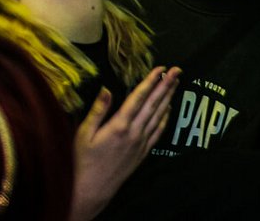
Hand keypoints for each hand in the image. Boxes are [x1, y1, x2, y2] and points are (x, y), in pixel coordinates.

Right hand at [70, 68, 180, 220]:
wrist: (91, 190)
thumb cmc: (82, 161)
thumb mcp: (83, 134)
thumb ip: (97, 111)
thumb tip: (106, 89)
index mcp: (119, 125)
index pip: (139, 97)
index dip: (150, 81)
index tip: (160, 68)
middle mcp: (134, 132)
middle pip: (153, 104)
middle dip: (166, 85)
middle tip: (176, 70)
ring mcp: (141, 143)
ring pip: (158, 115)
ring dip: (168, 98)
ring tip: (176, 83)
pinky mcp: (143, 152)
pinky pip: (158, 132)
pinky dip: (165, 118)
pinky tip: (169, 109)